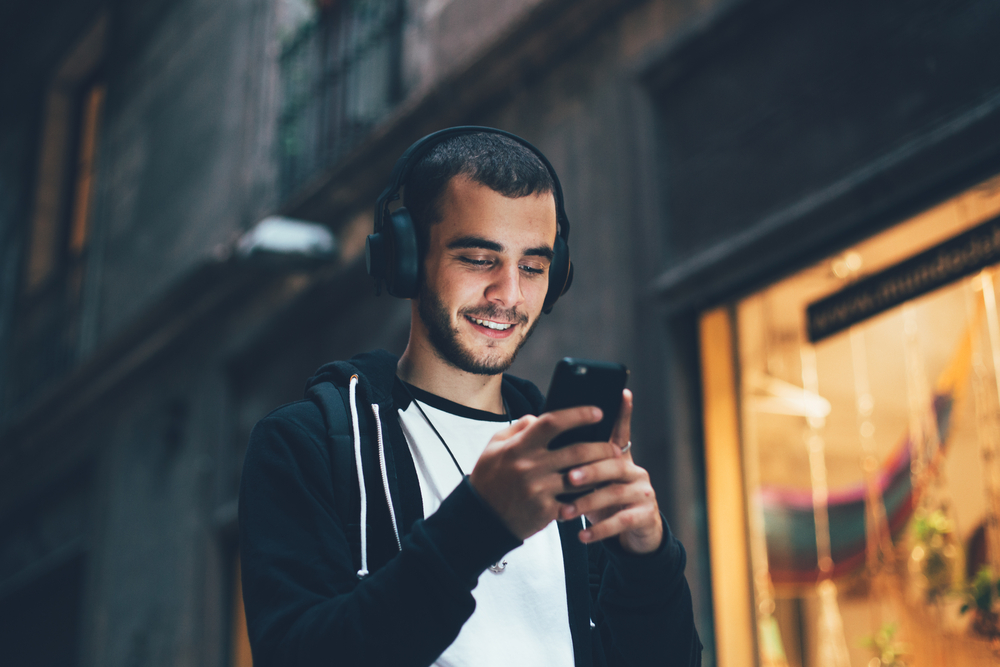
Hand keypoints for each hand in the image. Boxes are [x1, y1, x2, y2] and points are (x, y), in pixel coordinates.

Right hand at [469, 406, 622, 539]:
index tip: (598, 412)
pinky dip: (588, 495)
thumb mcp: (494, 447)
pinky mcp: (545, 511)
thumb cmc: (489, 478)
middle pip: (576, 451)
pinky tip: (597, 491)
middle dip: (601, 447)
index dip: (578, 414)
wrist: (481, 519)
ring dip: (601, 472)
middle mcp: (529, 466)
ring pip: (581, 477)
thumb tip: (539, 417)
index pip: (552, 422)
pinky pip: (574, 500)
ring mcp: (538, 490)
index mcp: (518, 446)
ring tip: (612, 468)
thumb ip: (518, 428)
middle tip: (614, 446)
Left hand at [558, 390, 662, 554]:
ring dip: (588, 503)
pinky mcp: (645, 515)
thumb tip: (550, 435)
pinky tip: (582, 535)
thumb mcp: (595, 478)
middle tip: (568, 477)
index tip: (623, 393)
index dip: (623, 412)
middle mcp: (634, 469)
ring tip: (565, 512)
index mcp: (620, 456)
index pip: (621, 430)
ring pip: (615, 493)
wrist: (634, 532)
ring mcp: (642, 492)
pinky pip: (622, 521)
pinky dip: (600, 529)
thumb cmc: (604, 498)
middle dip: (589, 470)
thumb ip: (580, 459)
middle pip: (613, 464)